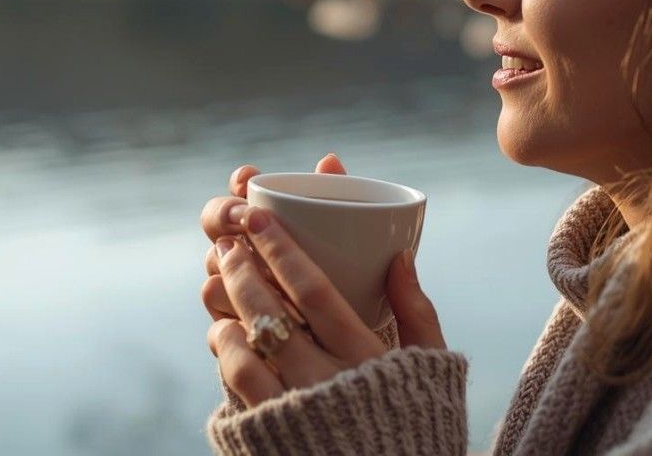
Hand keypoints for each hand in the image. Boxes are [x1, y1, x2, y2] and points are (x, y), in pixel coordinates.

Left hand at [199, 153, 447, 408]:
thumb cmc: (419, 423)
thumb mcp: (431, 365)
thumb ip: (416, 310)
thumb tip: (400, 254)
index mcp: (363, 357)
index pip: (311, 288)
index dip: (279, 248)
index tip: (259, 217)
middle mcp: (324, 382)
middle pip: (269, 311)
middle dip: (242, 268)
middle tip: (229, 240)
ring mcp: (292, 412)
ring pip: (242, 350)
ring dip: (226, 309)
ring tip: (220, 283)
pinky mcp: (269, 437)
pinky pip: (234, 388)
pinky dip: (225, 353)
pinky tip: (224, 332)